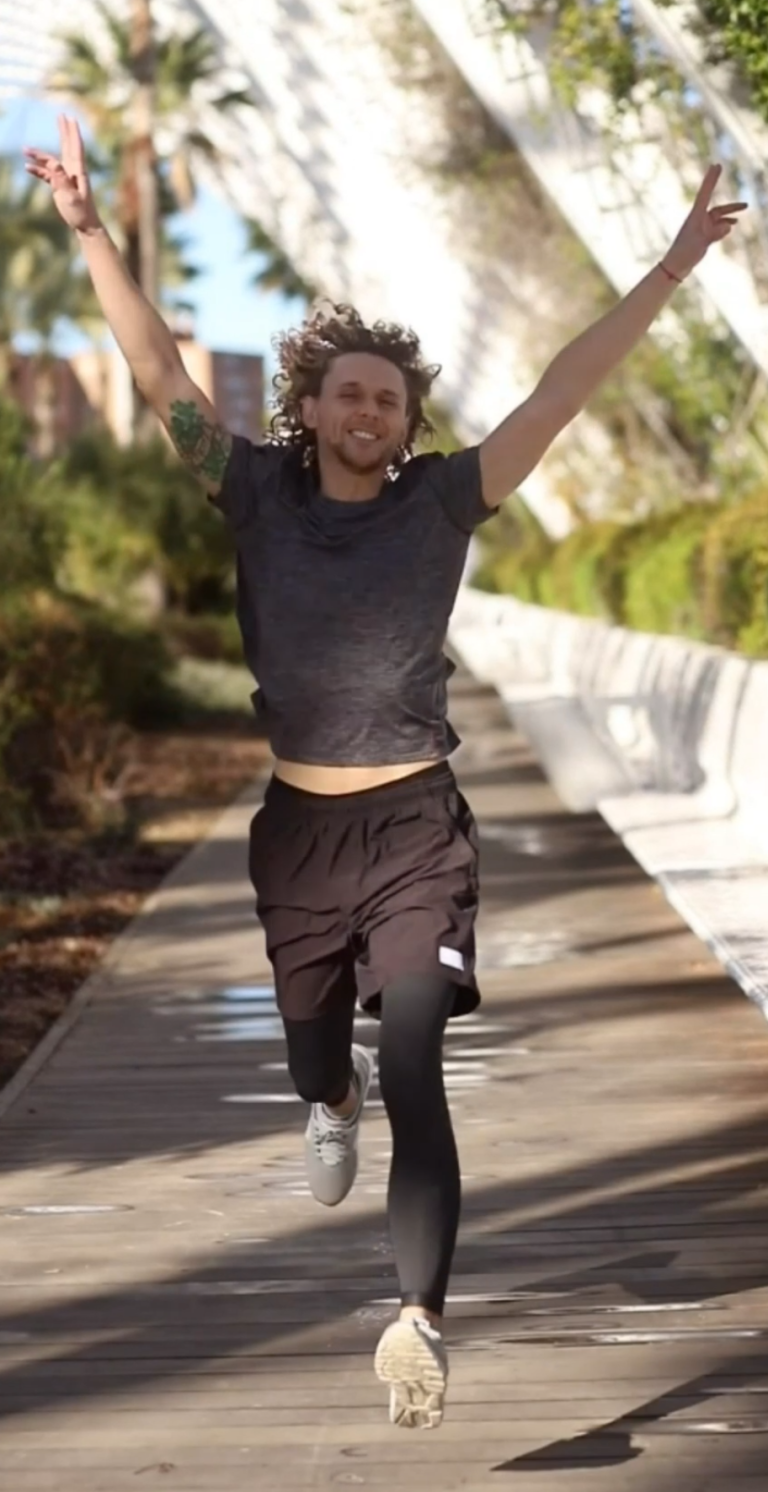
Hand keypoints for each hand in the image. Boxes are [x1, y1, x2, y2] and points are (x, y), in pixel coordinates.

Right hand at [23, 114, 101, 234]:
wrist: (85, 226)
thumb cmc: (81, 213)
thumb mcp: (71, 197)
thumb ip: (62, 180)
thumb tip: (53, 164)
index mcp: (78, 172)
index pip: (76, 148)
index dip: (73, 132)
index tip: (71, 118)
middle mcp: (73, 171)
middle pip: (67, 147)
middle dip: (64, 131)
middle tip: (61, 116)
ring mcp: (66, 178)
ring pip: (52, 161)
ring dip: (39, 155)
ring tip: (25, 148)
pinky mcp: (60, 186)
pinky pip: (47, 175)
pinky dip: (38, 171)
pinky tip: (27, 167)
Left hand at [664, 164, 746, 280]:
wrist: (675, 266)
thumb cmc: (684, 253)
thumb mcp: (701, 243)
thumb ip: (715, 233)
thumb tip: (730, 225)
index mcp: (696, 216)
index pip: (705, 193)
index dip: (711, 178)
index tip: (716, 165)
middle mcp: (699, 218)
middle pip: (716, 204)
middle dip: (729, 201)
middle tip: (737, 191)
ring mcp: (701, 227)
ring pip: (719, 216)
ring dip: (731, 212)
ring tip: (745, 208)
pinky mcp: (703, 235)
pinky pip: (717, 226)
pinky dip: (725, 223)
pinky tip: (733, 224)